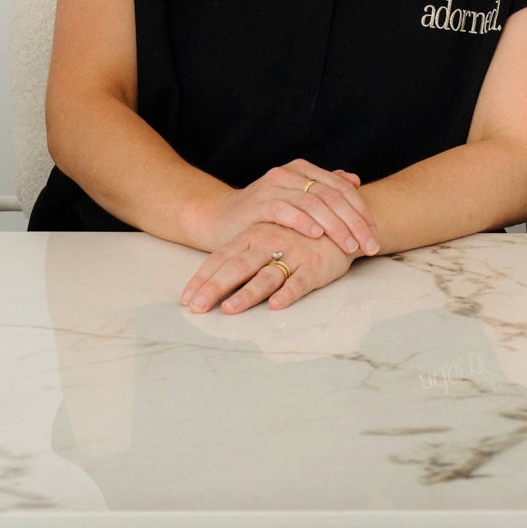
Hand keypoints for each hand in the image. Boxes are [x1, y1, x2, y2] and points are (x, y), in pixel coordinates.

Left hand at [181, 225, 355, 314]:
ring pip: (266, 276)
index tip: (186, 299)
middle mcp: (269, 243)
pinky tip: (276, 305)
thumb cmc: (296, 233)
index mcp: (253, 235)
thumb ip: (242, 254)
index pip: (222, 257)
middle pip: (237, 267)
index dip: (203, 278)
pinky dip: (288, 293)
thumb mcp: (265, 237)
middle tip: (197, 308)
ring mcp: (293, 254)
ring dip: (247, 293)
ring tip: (230, 309)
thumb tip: (211, 278)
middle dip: (215, 288)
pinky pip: (300, 281)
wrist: (340, 219)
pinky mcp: (315, 265)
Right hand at [185, 159, 378, 257]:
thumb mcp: (296, 200)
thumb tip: (354, 180)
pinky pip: (285, 210)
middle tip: (369, 245)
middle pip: (332, 196)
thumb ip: (323, 189)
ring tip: (349, 246)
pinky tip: (317, 235)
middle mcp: (290, 173)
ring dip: (335, 226)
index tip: (375, 235)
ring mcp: (274, 185)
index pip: (342, 189)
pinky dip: (303, 222)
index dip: (361, 212)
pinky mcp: (258, 203)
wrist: (220, 218)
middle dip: (354, 223)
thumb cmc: (263, 214)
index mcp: (303, 170)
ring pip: (313, 203)